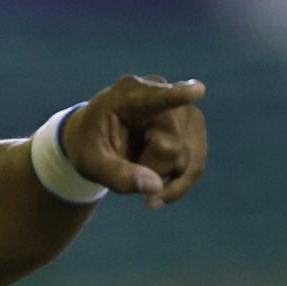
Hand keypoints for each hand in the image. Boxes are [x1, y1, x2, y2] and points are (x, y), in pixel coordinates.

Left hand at [63, 74, 206, 210]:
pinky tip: (155, 195)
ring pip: (188, 159)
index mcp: (127, 95)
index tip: (197, 90)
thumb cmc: (90, 144)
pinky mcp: (193, 127)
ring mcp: (183, 109)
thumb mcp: (89, 163)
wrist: (98, 137)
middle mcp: (163, 94)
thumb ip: (116, 175)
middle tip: (121, 161)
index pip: (156, 98)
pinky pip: (195, 165)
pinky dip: (176, 184)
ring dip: (160, 174)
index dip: (177, 95)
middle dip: (148, 167)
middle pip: (172, 146)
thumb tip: (156, 186)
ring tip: (134, 165)